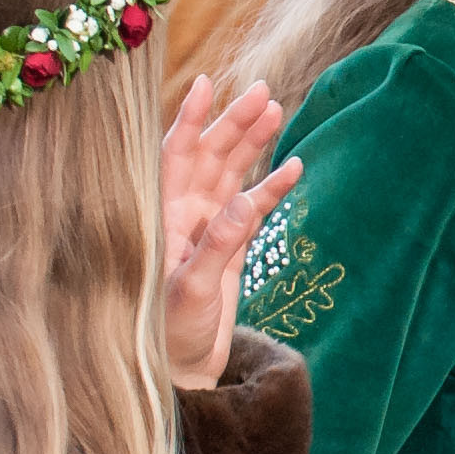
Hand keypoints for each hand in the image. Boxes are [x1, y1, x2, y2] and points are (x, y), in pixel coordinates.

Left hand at [158, 74, 300, 388]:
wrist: (181, 370)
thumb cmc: (168, 333)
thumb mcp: (190, 291)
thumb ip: (216, 246)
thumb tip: (242, 203)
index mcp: (162, 217)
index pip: (174, 155)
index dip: (189, 118)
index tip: (206, 83)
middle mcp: (182, 215)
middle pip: (209, 156)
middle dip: (233, 123)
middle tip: (262, 91)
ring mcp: (207, 228)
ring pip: (231, 174)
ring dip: (252, 144)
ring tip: (275, 110)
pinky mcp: (229, 247)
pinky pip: (252, 208)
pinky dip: (272, 188)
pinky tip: (293, 166)